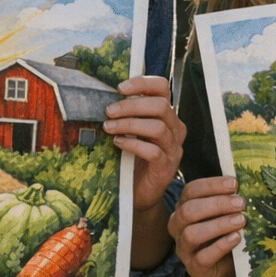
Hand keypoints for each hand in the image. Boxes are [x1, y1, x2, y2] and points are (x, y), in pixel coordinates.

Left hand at [105, 75, 184, 212]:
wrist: (140, 193)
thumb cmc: (133, 158)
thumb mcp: (131, 132)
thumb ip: (126, 115)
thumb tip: (101, 96)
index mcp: (167, 115)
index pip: (162, 88)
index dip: (142, 83)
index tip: (119, 88)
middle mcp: (175, 130)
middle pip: (160, 106)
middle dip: (131, 106)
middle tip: (108, 111)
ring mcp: (173, 150)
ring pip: (158, 128)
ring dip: (130, 124)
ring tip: (109, 127)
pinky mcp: (166, 168)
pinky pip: (153, 152)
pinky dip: (133, 145)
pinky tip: (118, 144)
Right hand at [169, 176, 244, 276]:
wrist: (230, 264)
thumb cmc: (226, 231)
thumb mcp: (225, 212)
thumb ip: (228, 199)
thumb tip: (243, 184)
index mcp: (183, 207)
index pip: (190, 191)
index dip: (211, 185)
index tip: (234, 184)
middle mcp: (178, 226)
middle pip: (188, 211)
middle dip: (216, 204)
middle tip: (241, 203)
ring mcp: (184, 248)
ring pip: (191, 234)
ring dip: (219, 225)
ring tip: (241, 220)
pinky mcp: (194, 268)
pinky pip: (202, 258)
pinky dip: (221, 246)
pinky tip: (236, 238)